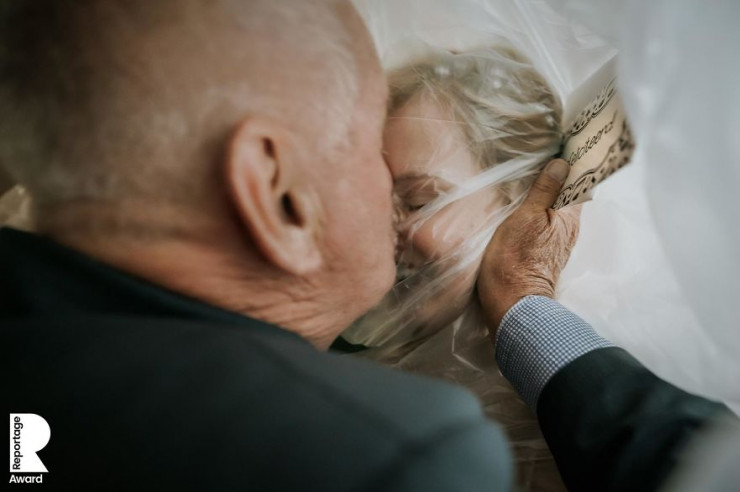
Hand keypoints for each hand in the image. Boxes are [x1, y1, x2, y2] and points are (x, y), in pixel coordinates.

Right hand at [477, 159, 580, 334]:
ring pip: (557, 208)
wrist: (511, 303)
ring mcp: (557, 241)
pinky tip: (528, 200)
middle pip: (569, 194)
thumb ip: (544, 191)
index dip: (575, 162)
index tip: (568, 142)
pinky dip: (541, 206)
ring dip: (550, 191)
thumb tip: (562, 163)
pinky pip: (546, 220)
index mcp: (569, 216)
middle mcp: (569, 228)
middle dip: (562, 174)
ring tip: (536, 170)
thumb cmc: (515, 259)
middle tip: (550, 149)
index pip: (579, 181)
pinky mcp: (543, 251)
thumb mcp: (526, 218)